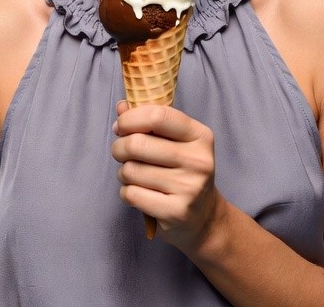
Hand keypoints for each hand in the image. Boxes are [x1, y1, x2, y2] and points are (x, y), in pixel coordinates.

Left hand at [110, 100, 221, 249]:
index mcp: (200, 135)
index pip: (157, 116)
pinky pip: (132, 194)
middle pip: (138, 144)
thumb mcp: (175, 142)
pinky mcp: (176, 212)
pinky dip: (126, 193)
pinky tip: (137, 193)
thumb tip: (121, 106)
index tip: (121, 126)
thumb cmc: (182, 171)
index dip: (130, 118)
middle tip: (120, 152)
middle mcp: (198, 160)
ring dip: (123, 172)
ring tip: (132, 175)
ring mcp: (189, 188)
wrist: (204, 217)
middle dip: (119, 147)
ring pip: (131, 171)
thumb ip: (148, 122)